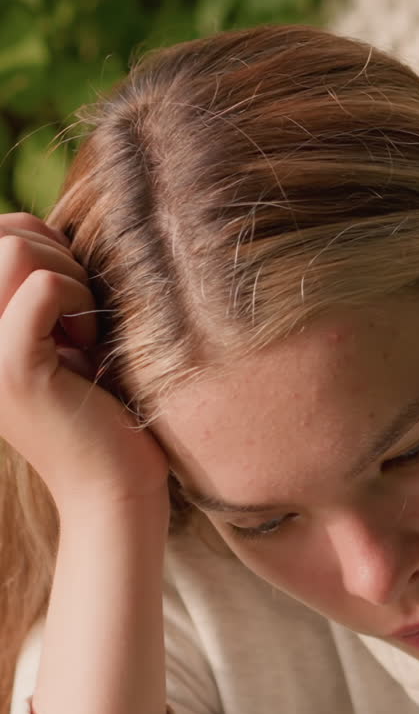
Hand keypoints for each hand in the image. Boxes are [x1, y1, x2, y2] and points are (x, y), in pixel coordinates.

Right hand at [0, 213, 169, 514]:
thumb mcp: (63, 334)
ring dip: (71, 281)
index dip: (44, 246)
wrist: (113, 486)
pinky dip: (80, 305)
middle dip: (60, 258)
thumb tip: (40, 227)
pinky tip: (89, 349)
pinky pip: (44, 289)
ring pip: (18, 250)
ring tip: (84, 335)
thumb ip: (40, 284)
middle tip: (82, 319)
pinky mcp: (12, 370)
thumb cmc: (102, 407)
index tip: (69, 304)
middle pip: (5, 233)